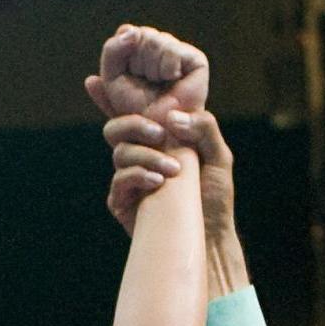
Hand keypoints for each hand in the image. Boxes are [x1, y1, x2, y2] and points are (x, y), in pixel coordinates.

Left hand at [82, 23, 208, 125]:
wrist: (157, 135)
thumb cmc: (134, 112)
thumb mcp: (112, 79)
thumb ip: (112, 51)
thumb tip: (130, 29)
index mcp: (142, 50)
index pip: (126, 32)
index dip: (122, 55)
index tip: (128, 76)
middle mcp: (162, 47)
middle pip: (141, 34)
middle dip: (136, 63)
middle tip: (146, 84)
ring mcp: (179, 52)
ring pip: (156, 40)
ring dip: (151, 69)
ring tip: (159, 85)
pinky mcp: (196, 60)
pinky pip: (172, 50)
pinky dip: (166, 69)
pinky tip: (172, 81)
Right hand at [102, 107, 233, 238]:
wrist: (208, 237)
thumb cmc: (215, 198)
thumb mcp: (219, 157)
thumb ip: (203, 128)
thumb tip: (171, 117)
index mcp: (161, 140)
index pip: (136, 114)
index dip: (118, 101)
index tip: (105, 88)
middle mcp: (141, 156)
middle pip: (117, 129)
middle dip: (133, 125)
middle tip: (158, 134)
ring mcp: (129, 179)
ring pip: (121, 153)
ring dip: (147, 156)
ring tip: (173, 171)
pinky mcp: (122, 201)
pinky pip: (119, 180)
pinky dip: (137, 176)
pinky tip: (158, 183)